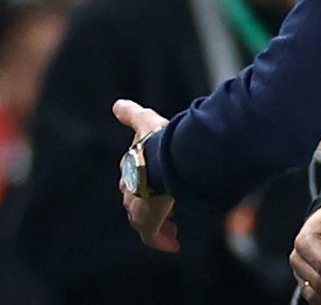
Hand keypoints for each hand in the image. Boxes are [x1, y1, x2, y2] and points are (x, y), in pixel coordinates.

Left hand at [112, 99, 177, 251]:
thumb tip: (117, 104)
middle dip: (149, 208)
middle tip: (164, 214)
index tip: (155, 189)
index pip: (132, 181)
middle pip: (136, 203)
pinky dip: (162, 241)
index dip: (143, 186)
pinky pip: (153, 237)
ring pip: (145, 222)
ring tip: (172, 231)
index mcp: (130, 169)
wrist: (161, 161)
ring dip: (159, 226)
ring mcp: (138, 208)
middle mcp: (130, 191)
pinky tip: (173, 244)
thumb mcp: (145, 123)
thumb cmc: (156, 142)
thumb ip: (132, 114)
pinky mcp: (147, 222)